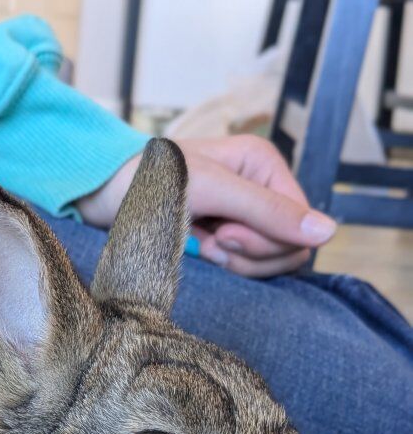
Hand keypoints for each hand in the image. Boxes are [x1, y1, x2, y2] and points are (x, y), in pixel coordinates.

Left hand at [77, 135, 335, 277]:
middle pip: (288, 247)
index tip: (225, 234)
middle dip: (249, 253)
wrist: (105, 193)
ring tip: (202, 242)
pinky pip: (245, 267)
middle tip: (212, 240)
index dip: (266, 242)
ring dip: (234, 261)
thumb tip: (328, 233)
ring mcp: (244, 216)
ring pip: (268, 262)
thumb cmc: (153, 181)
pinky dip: (223, 265)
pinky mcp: (226, 237)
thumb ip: (270, 212)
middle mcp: (261, 189)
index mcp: (265, 166)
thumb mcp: (215, 191)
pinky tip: (199, 249)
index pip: (301, 226)